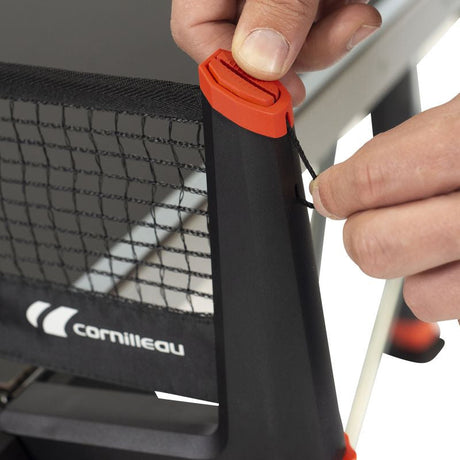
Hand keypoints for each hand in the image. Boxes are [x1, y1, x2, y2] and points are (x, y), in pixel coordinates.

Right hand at [171, 0, 380, 104]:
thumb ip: (275, 7)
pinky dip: (340, 26)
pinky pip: (316, 25)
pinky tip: (354, 15)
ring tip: (351, 22)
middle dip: (292, 60)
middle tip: (315, 58)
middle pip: (247, 46)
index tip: (263, 90)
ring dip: (326, 43)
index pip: (196, 32)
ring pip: (288, 42)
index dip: (228, 68)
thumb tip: (260, 61)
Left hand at [310, 95, 459, 321]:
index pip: (368, 181)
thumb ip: (415, 143)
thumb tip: (346, 180)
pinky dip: (442, 282)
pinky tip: (455, 252)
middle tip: (372, 213)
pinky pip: (448, 308)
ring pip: (413, 293)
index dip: (337, 191)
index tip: (332, 192)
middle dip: (361, 230)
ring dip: (407, 264)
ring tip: (427, 232)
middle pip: (372, 246)